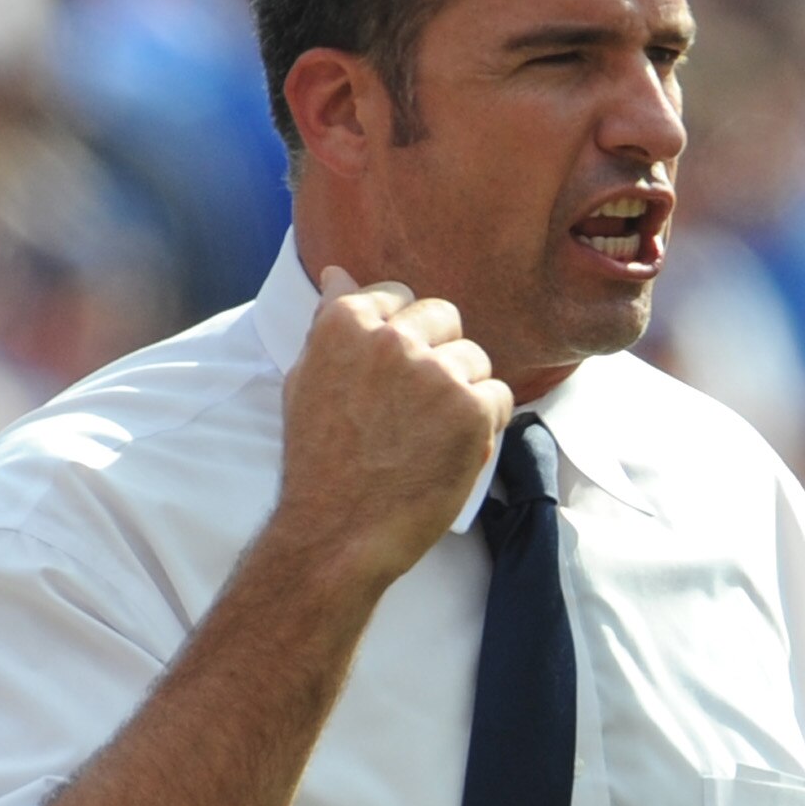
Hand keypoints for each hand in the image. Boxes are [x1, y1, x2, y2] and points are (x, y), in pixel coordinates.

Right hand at [275, 268, 513, 586]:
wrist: (337, 531)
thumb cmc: (319, 462)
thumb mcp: (306, 380)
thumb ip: (330, 323)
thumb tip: (338, 273)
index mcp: (347, 324)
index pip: (397, 296)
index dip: (402, 336)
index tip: (393, 372)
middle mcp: (393, 339)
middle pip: (444, 316)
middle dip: (438, 355)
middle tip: (415, 407)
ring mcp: (436, 373)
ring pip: (474, 359)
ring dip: (462, 392)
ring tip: (428, 436)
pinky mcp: (472, 409)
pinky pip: (499, 396)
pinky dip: (485, 424)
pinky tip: (451, 450)